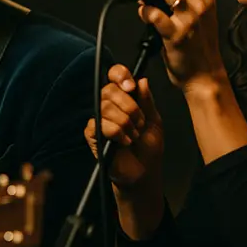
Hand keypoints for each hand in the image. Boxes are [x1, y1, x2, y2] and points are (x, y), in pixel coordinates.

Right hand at [84, 64, 163, 192]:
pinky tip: (124, 141)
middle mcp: (109, 105)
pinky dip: (116, 132)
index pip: (115, 75)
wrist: (144, 171)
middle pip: (109, 90)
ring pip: (106, 107)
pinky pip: (99, 124)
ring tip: (134, 135)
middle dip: (129, 106)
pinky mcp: (92, 134)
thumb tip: (142, 80)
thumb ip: (147, 100)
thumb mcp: (154, 119)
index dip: (120, 75)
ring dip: (125, 122)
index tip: (131, 86)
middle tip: (140, 122)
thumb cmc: (149, 146)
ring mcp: (99, 119)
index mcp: (124, 97)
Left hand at [136, 0, 227, 89]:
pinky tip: (142, 11)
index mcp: (207, 0)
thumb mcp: (202, 19)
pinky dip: (144, 9)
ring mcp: (188, 20)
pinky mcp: (174, 35)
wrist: (204, 76)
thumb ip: (186, 2)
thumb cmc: (200, 49)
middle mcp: (199, 6)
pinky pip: (154, 14)